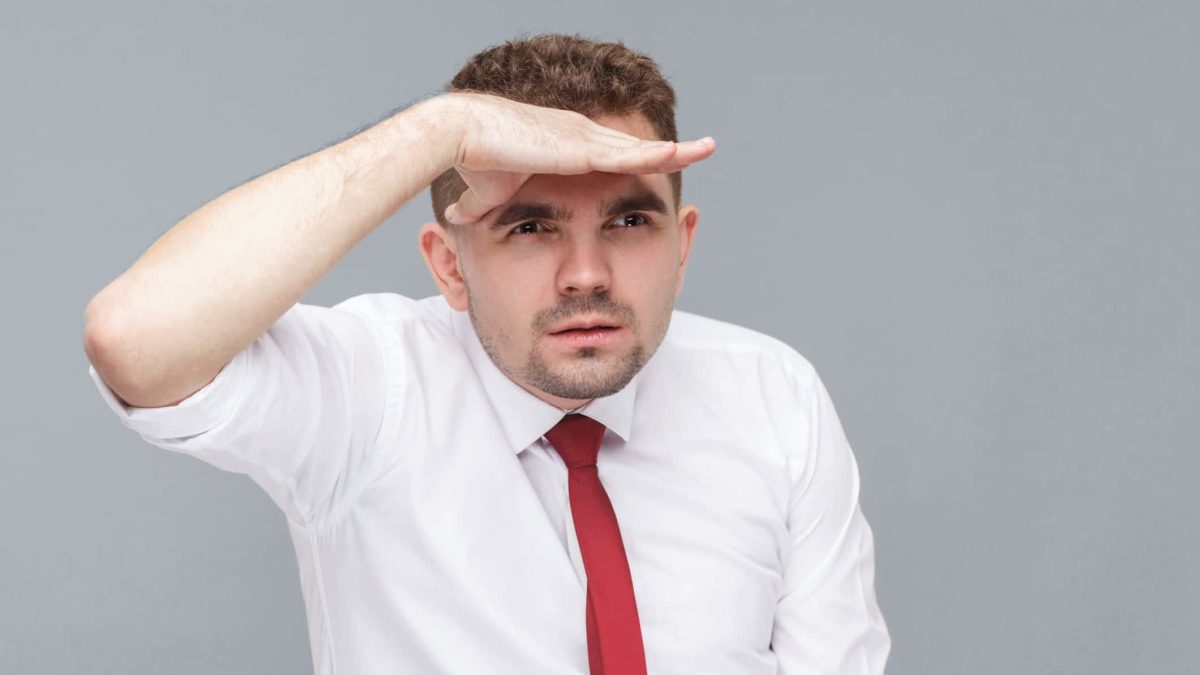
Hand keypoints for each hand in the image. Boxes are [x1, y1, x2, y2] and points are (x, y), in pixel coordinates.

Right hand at [439, 91, 714, 224]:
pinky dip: (653, 154)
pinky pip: (626, 153)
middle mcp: (581, 137)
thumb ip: (481, 206)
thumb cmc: (472, 162)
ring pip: (640, 146)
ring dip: (673, 149)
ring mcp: (584, 139)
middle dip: (668, 149)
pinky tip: (678, 153)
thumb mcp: (487, 193)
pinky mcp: (580, 148)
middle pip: (636, 146)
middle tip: (700, 149)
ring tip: (706, 148)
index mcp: (565, 146)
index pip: (612, 153)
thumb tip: (456, 217)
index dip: (638, 157)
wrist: (462, 136)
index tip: (661, 163)